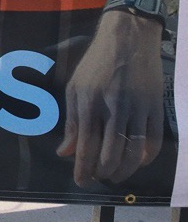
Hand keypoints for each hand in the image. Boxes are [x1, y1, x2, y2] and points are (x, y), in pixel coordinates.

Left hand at [57, 10, 163, 185]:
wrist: (127, 40)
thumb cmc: (95, 65)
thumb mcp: (75, 88)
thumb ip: (71, 122)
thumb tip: (64, 153)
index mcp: (90, 102)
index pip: (86, 145)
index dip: (83, 168)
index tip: (80, 181)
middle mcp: (114, 107)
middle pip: (111, 153)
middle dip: (103, 172)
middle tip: (98, 177)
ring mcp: (138, 108)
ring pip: (134, 152)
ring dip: (124, 170)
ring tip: (115, 175)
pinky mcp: (156, 107)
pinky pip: (154, 141)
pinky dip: (146, 157)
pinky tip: (137, 162)